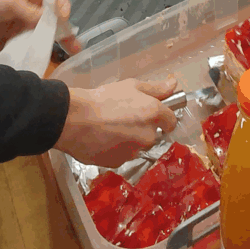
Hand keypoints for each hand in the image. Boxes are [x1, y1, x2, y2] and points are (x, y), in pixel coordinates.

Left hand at [0, 0, 72, 56]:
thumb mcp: (14, 3)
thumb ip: (34, 14)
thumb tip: (54, 24)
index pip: (57, 0)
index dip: (64, 9)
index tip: (63, 20)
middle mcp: (31, 11)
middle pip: (53, 22)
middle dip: (65, 34)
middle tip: (75, 48)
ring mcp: (21, 27)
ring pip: (41, 37)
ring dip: (50, 47)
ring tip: (62, 60)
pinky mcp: (11, 41)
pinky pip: (26, 49)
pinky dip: (32, 55)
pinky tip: (38, 64)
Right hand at [55, 76, 178, 167]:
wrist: (75, 120)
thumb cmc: (103, 98)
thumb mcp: (130, 85)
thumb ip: (156, 88)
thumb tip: (174, 85)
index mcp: (154, 114)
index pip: (171, 121)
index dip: (164, 117)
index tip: (152, 113)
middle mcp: (148, 135)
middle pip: (154, 134)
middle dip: (143, 128)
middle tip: (124, 117)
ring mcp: (134, 152)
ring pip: (137, 146)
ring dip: (130, 139)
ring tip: (110, 128)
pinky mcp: (118, 163)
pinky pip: (122, 155)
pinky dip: (116, 149)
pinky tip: (103, 139)